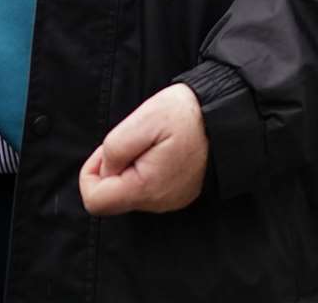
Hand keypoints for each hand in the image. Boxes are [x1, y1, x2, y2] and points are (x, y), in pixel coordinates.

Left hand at [80, 83, 207, 215]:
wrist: (226, 116)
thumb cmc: (185, 115)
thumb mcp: (144, 120)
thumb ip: (115, 148)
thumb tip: (106, 169)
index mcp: (146, 188)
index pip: (96, 201)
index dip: (91, 173)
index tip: (106, 151)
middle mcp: (158, 202)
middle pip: (112, 197)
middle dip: (112, 168)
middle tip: (132, 139)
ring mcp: (170, 201)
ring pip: (130, 192)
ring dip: (129, 167)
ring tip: (150, 141)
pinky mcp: (178, 194)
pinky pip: (148, 189)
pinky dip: (144, 170)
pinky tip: (160, 149)